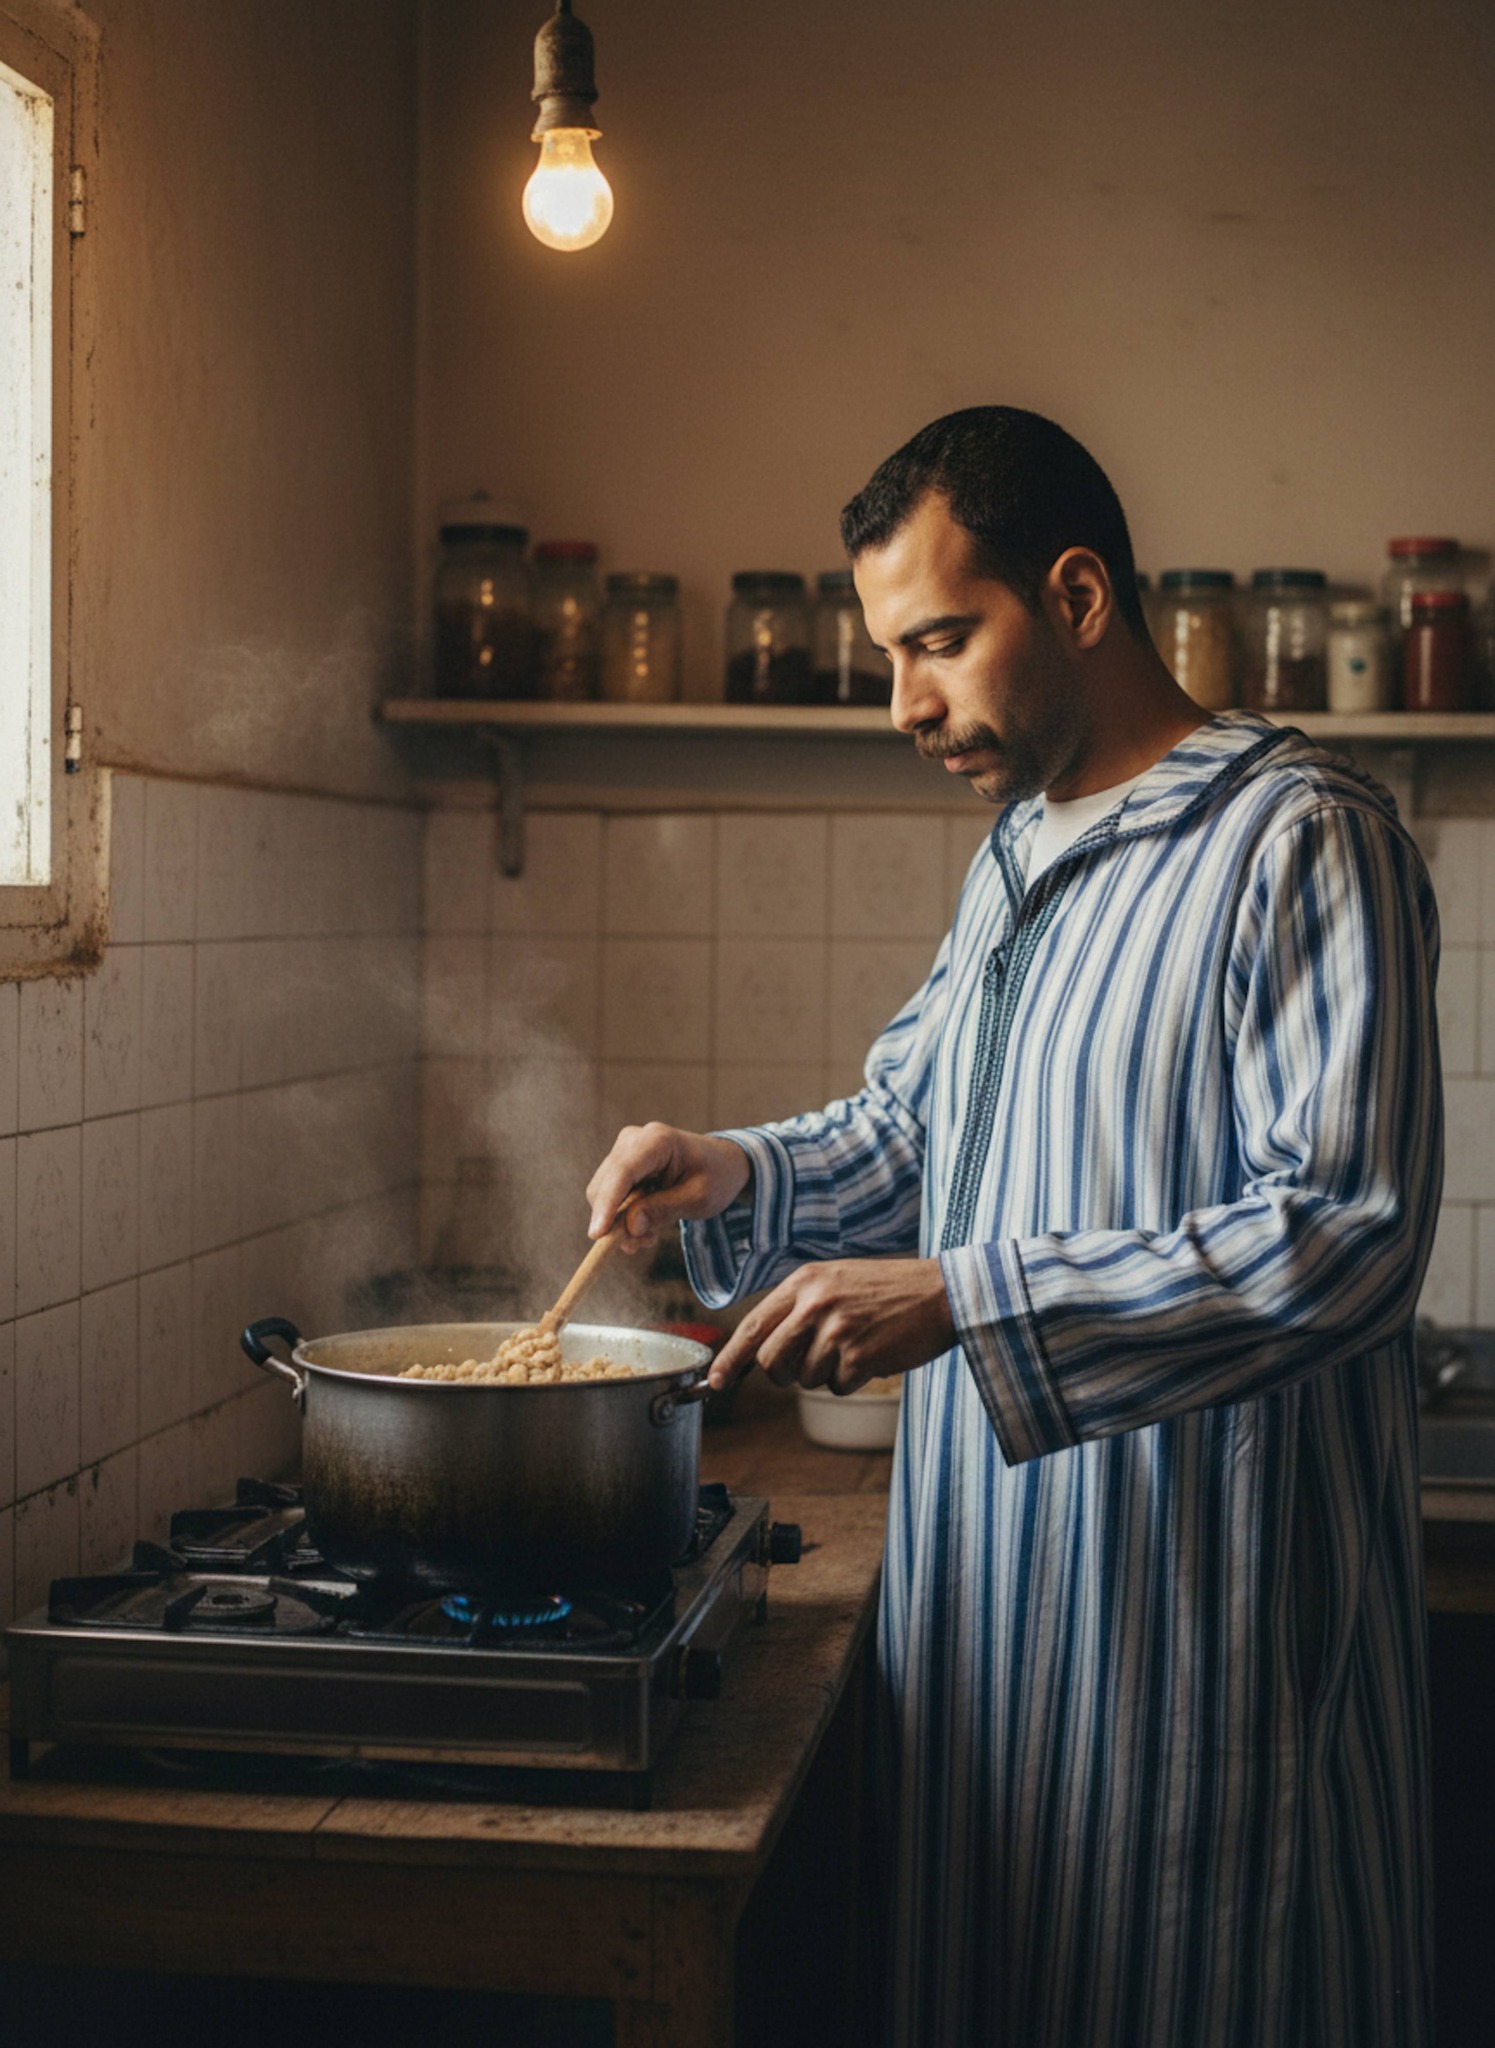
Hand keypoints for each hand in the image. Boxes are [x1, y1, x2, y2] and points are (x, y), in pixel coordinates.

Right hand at [586, 1123, 752, 1255]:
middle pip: (604, 1186)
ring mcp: (623, 1151)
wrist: (721, 1163)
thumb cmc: (716, 1176)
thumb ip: (663, 1210)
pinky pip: (609, 1197)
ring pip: (602, 1194)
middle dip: (616, 1221)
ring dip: (621, 1222)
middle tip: (644, 1243)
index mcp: (657, 1140)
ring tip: (651, 1235)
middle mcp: (633, 1140)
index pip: (623, 1173)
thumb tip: (629, 1226)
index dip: (608, 1204)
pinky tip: (646, 1225)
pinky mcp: (620, 1165)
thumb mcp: (699, 1199)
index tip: (597, 1235)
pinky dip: (622, 1217)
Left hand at [708, 1257, 955, 1394]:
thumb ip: (798, 1308)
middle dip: (782, 1374)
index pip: (754, 1325)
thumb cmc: (887, 1290)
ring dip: (827, 1373)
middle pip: (770, 1360)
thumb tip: (762, 1350)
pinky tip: (872, 1355)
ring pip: (805, 1377)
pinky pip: (838, 1386)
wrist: (941, 1293)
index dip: (730, 1357)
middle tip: (805, 1365)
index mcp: (804, 1282)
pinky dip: (852, 1380)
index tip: (716, 1381)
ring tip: (854, 1346)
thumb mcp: (835, 1281)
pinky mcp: (860, 1355)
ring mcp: (838, 1329)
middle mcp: (815, 1303)